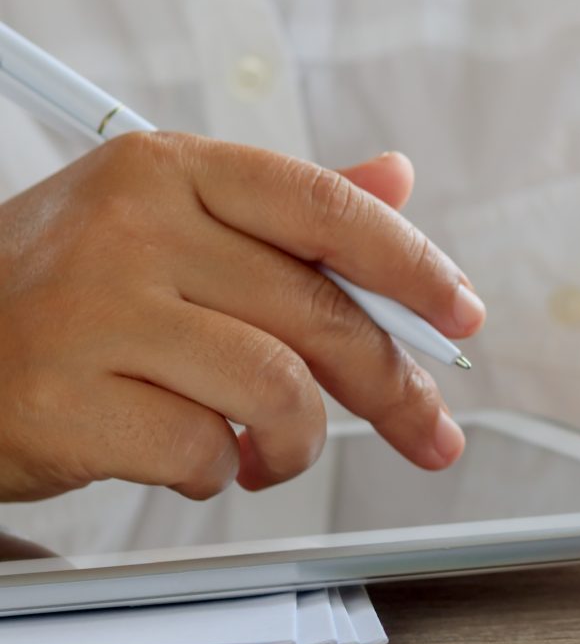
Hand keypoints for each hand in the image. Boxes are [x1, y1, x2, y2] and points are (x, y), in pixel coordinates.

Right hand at [0, 136, 484, 502]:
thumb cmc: (54, 295)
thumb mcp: (160, 225)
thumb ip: (283, 212)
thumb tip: (396, 177)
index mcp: (166, 171)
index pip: (325, 207)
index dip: (413, 266)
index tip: (463, 317)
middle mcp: (130, 228)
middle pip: (319, 313)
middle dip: (394, 387)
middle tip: (428, 432)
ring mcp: (92, 312)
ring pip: (277, 390)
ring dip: (295, 444)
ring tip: (270, 452)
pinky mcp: (64, 401)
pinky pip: (204, 452)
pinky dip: (216, 472)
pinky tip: (190, 458)